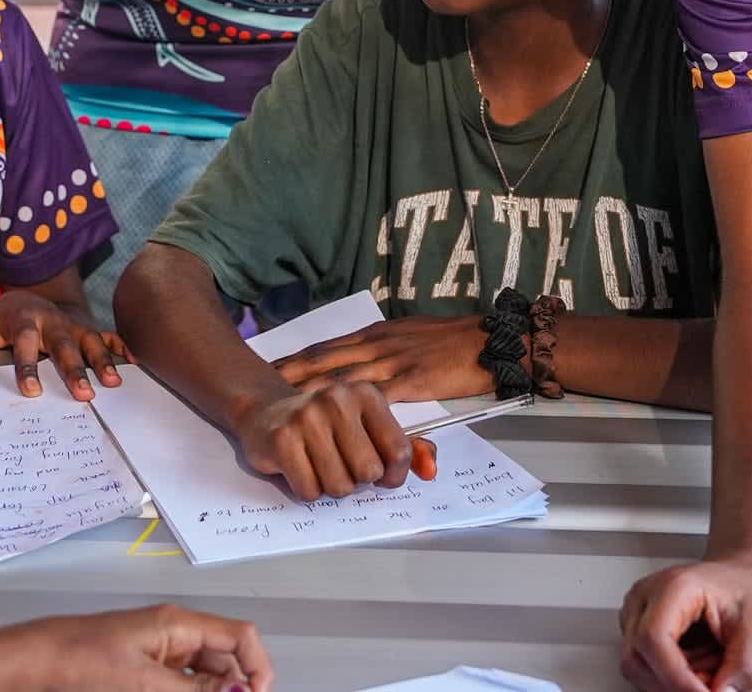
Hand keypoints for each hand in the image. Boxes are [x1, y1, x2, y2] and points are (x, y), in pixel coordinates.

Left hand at [0, 289, 127, 400]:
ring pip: (90, 340)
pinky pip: (107, 336)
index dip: (28, 366)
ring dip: (102, 360)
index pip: (26, 342)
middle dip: (75, 369)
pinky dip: (120, 347)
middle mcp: (51, 321)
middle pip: (64, 344)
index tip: (31, 391)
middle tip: (84, 394)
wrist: (23, 300)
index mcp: (23, 319)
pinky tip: (133, 363)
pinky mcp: (85, 329)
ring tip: (114, 383)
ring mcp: (71, 325)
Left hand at [4, 605, 275, 691]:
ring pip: (204, 678)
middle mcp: (174, 635)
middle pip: (225, 661)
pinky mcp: (145, 672)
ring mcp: (160, 654)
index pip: (240, 636)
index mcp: (178, 624)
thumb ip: (196, 691)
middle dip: (232, 688)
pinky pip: (181, 685)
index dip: (257, 666)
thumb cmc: (78, 657)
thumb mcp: (145, 681)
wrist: (36, 663)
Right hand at [233, 382, 437, 502]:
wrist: (266, 411)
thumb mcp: (367, 427)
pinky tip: (299, 467)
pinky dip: (307, 489)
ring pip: (339, 486)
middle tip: (340, 464)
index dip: (392, 475)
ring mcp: (307, 417)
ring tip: (319, 464)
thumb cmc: (325, 425)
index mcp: (366, 394)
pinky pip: (310, 491)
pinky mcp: (282, 439)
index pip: (399, 451)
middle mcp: (338, 399)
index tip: (380, 475)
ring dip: (330, 486)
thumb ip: (406, 448)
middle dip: (356, 480)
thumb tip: (430, 470)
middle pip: (368, 472)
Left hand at [271, 315, 492, 402]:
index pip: (329, 346)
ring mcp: (393, 362)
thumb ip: (386, 350)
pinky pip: (376, 397)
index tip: (273, 365)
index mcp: (377, 335)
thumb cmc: (453, 339)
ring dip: (313, 390)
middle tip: (263, 383)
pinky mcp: (411, 381)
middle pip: (326, 359)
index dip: (300, 357)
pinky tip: (335, 417)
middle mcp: (379, 345)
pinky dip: (352, 408)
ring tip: (285, 401)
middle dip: (293, 371)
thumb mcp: (411, 335)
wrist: (488, 340)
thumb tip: (363, 361)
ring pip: (343, 377)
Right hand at [619, 552, 751, 691]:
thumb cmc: (749, 585)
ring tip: (709, 673)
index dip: (676, 679)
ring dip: (672, 683)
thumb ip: (743, 668)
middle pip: (636, 658)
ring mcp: (638, 612)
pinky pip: (644, 664)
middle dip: (673, 685)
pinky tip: (699, 668)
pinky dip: (671, 677)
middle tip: (713, 688)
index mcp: (673, 588)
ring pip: (637, 666)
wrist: (745, 571)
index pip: (653, 640)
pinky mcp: (640, 627)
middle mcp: (646, 597)